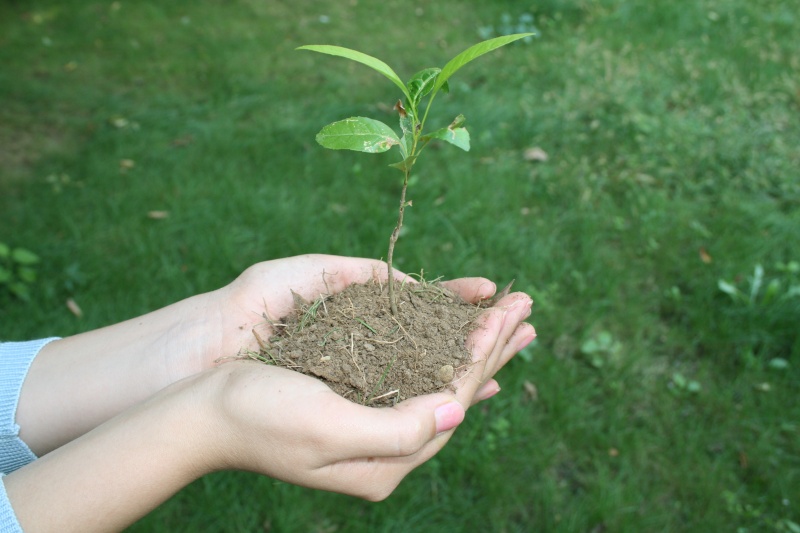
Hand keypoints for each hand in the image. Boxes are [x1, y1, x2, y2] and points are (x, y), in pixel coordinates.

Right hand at [202, 283, 533, 499]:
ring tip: (507, 319)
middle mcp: (386, 450)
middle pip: (455, 391)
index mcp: (385, 463)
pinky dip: (441, 354)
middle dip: (491, 346)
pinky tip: (460, 347)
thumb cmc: (259, 416)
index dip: (481, 358)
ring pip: (439, 380)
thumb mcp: (328, 429)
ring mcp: (373, 427)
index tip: (504, 317)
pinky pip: (414, 378)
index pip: (451, 404)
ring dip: (473, 346)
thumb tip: (456, 412)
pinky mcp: (357, 403)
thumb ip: (397, 429)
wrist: (205, 412)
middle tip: (526, 307)